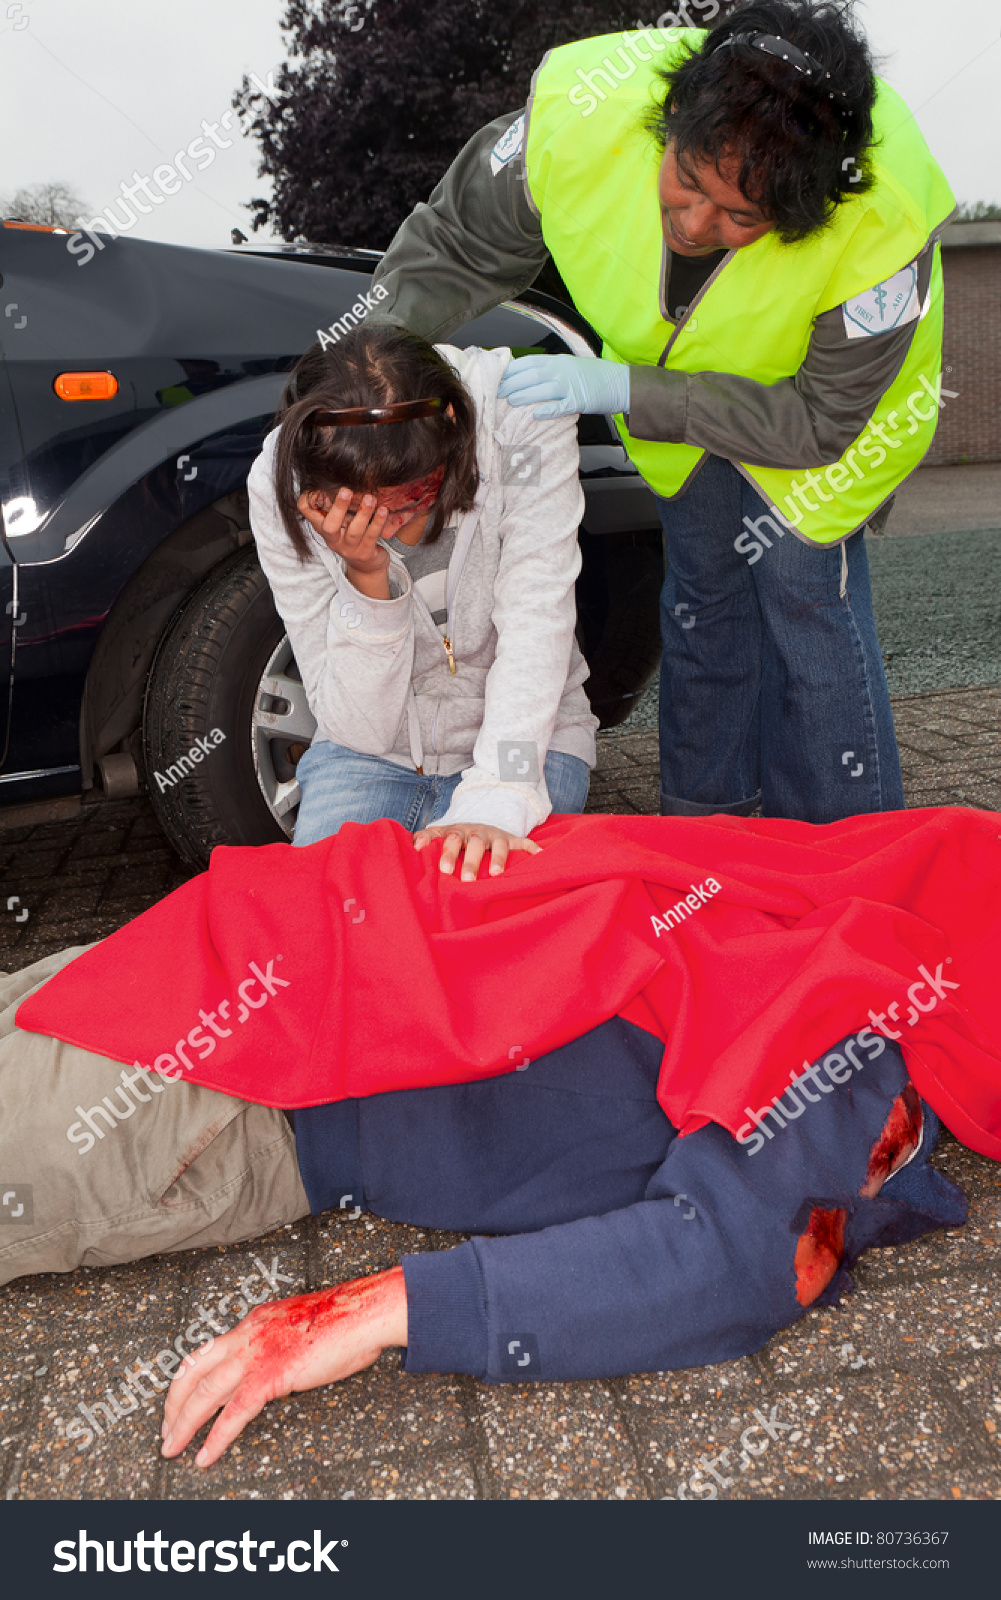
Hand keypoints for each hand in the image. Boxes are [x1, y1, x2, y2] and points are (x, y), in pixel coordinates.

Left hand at [160, 1268, 406, 1467]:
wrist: (365, 1313)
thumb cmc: (344, 1322)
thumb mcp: (299, 1329)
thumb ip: (279, 1346)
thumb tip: (276, 1369)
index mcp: (254, 1322)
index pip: (208, 1352)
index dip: (188, 1380)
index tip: (180, 1401)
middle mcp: (247, 1334)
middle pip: (193, 1369)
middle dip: (173, 1403)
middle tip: (165, 1430)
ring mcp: (256, 1354)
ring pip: (204, 1392)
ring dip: (183, 1424)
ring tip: (171, 1448)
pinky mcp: (271, 1375)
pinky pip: (234, 1413)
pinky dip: (215, 1438)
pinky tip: (204, 1456)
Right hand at [297, 487, 401, 575]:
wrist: (366, 566)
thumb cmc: (352, 536)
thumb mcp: (340, 521)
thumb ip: (336, 504)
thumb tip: (336, 476)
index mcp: (323, 527)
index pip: (306, 512)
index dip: (306, 500)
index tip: (317, 487)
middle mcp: (333, 539)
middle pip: (330, 526)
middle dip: (338, 507)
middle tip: (346, 490)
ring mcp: (349, 548)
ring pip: (354, 531)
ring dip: (363, 513)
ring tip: (371, 498)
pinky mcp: (365, 553)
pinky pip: (372, 536)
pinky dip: (378, 522)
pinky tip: (383, 510)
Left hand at [413, 822, 541, 880]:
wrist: (476, 827)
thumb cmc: (453, 840)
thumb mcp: (438, 837)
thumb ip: (424, 840)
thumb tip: (412, 848)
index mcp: (455, 832)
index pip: (449, 838)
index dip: (446, 852)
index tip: (443, 869)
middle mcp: (476, 833)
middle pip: (474, 843)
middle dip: (470, 861)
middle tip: (466, 879)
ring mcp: (495, 836)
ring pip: (499, 845)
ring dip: (498, 858)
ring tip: (495, 874)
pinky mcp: (512, 839)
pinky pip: (524, 842)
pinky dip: (532, 849)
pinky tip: (539, 856)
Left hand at [496, 354, 629, 419]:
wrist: (620, 383)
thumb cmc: (593, 378)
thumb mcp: (569, 367)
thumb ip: (550, 370)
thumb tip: (526, 377)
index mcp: (559, 361)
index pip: (530, 362)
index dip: (512, 370)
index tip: (497, 376)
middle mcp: (563, 370)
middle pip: (532, 374)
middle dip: (512, 383)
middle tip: (497, 391)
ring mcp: (572, 385)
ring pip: (543, 388)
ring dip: (525, 395)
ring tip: (510, 401)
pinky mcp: (580, 401)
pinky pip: (561, 406)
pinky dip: (548, 410)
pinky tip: (536, 414)